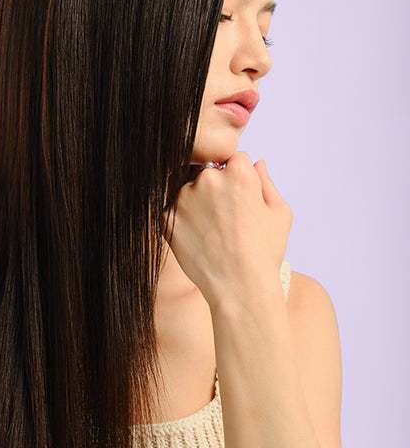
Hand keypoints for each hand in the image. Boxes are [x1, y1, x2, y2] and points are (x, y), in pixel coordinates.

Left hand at [161, 151, 292, 310]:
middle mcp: (208, 178)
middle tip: (224, 219)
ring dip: (195, 203)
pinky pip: (173, 210)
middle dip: (214, 188)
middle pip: (207, 172)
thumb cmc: (264, 253)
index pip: (232, 158)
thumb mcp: (279, 213)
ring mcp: (184, 197)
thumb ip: (266, 182)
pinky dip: (182, 221)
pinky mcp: (167, 216)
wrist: (239, 288)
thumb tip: (256, 162)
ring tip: (211, 232)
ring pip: (188, 190)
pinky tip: (197, 239)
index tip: (239, 199)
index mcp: (238, 173)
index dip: (237, 178)